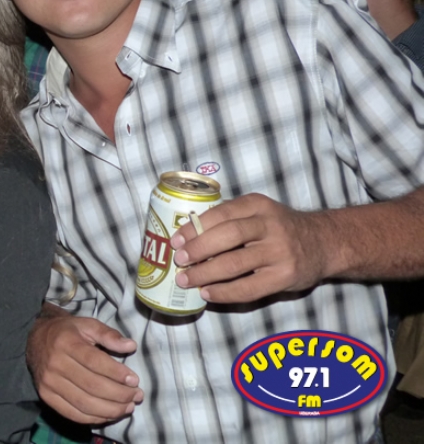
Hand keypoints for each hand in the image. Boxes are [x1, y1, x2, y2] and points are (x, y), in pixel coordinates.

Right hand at [27, 311, 141, 423]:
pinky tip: (109, 414)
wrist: (35, 339)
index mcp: (66, 342)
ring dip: (110, 410)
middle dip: (119, 394)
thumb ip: (108, 334)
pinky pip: (72, 414)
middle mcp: (55, 364)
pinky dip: (94, 418)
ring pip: (84, 403)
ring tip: (128, 407)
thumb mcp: (87, 325)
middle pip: (92, 386)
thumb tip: (131, 345)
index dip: (117, 374)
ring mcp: (49, 383)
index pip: (95, 362)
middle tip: (137, 396)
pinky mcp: (46, 396)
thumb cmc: (66, 332)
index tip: (135, 380)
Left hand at [170, 193, 324, 302]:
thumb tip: (186, 235)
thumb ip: (230, 219)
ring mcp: (279, 252)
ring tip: (186, 279)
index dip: (195, 227)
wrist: (323, 243)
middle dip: (198, 249)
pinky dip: (223, 292)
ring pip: (234, 264)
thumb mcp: (258, 212)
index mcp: (258, 205)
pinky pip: (248, 288)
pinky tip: (207, 293)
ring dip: (205, 273)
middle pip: (227, 236)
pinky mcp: (284, 276)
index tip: (176, 240)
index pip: (221, 213)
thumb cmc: (279, 228)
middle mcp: (270, 226)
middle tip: (179, 260)